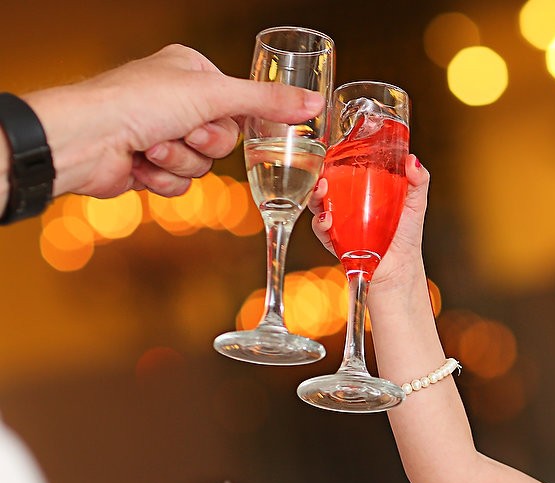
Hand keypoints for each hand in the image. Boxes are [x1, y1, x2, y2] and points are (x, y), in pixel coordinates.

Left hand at [23, 44, 323, 198]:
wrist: (85, 141)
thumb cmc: (136, 104)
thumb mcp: (215, 96)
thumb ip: (268, 104)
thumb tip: (315, 103)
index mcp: (191, 71)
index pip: (240, 106)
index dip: (234, 122)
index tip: (220, 120)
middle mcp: (176, 100)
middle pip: (226, 140)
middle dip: (202, 145)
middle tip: (180, 131)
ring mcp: (161, 133)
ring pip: (204, 165)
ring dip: (180, 162)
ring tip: (151, 148)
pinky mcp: (150, 166)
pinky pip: (182, 184)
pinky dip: (164, 180)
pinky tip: (141, 166)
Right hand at [309, 153, 429, 287]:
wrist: (400, 268)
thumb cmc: (406, 236)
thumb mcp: (415, 203)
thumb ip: (418, 181)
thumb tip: (412, 160)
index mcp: (364, 191)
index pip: (344, 170)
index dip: (335, 159)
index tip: (332, 151)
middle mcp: (348, 204)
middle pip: (326, 183)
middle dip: (319, 175)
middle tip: (323, 171)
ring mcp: (339, 222)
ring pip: (318, 204)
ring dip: (314, 196)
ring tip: (321, 190)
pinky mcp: (335, 241)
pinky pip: (321, 230)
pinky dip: (320, 224)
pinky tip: (327, 219)